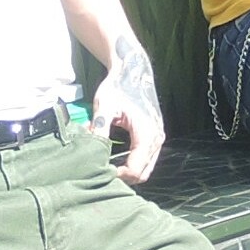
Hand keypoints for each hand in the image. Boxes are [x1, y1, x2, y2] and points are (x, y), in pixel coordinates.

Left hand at [91, 67, 165, 183]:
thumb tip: (91, 151)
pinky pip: (146, 159)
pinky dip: (133, 163)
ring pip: (146, 168)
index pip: (136, 169)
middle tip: (103, 173)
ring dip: (128, 171)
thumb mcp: (105, 106)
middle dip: (124, 178)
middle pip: (143, 173)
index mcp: (147, 134)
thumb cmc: (118, 87)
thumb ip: (99, 129)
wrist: (133, 72)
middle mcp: (157, 139)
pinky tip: (116, 159)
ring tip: (107, 166)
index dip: (118, 176)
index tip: (100, 172)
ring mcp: (158, 138)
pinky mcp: (155, 136)